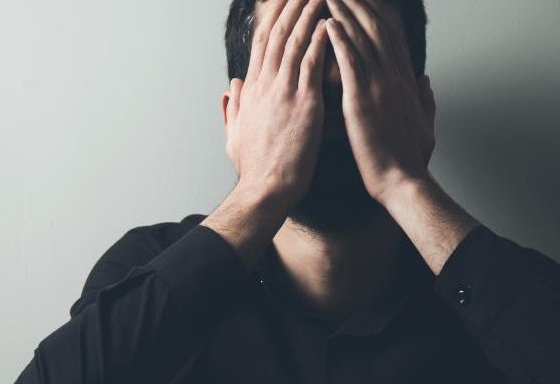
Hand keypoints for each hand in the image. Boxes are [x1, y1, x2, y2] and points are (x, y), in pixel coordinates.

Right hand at [224, 0, 331, 207]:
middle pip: (275, 33)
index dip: (271, 18)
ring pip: (293, 41)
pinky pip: (311, 62)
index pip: (260, 43)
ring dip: (306, 13)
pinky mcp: (303, 103)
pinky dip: (320, 39)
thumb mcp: (234, 135)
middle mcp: (265, 84)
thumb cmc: (254, 169)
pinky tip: (329, 22)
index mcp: (252, 91)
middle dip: (289, 5)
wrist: (265, 190)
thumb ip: (231, 109)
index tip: (281, 0)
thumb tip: (230, 88)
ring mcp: (283, 91)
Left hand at [324, 0, 435, 204]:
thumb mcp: (426, 124)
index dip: (378, 14)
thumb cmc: (411, 160)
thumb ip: (426, 99)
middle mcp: (394, 78)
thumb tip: (427, 81)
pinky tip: (327, 23)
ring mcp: (380, 87)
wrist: (404, 182)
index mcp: (405, 83)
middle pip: (377, 29)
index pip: (392, 38)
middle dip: (359, 4)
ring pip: (362, 39)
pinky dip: (339, 40)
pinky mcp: (363, 101)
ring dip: (346, 12)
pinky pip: (350, 63)